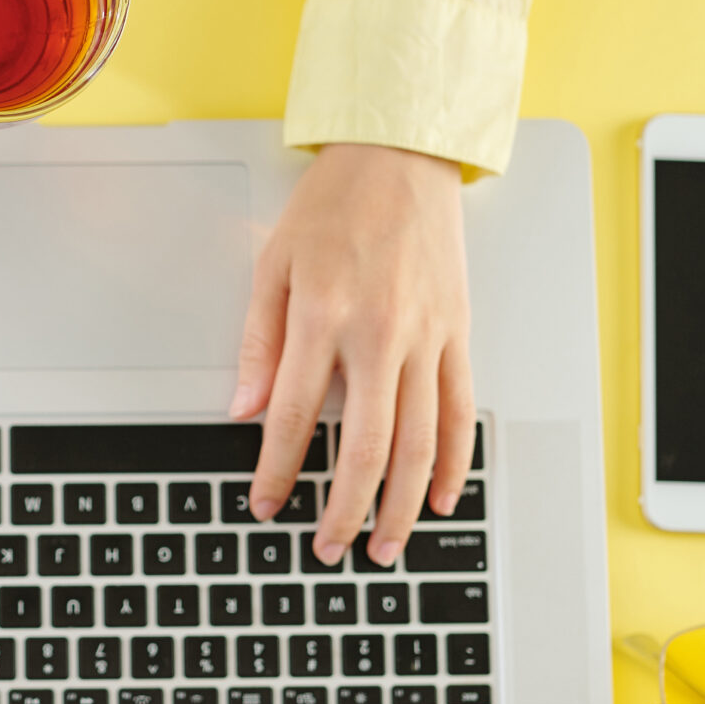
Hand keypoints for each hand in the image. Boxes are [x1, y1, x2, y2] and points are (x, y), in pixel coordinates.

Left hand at [229, 143, 474, 564]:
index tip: (267, 505)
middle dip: (346, 511)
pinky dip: (454, 462)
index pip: (295, 417)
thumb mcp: (273, 263)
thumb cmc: (334, 204)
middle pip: (366, 447)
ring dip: (402, 504)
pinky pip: (460, 411)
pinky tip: (441, 497)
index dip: (278, 472)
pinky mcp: (458, 333)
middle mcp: (380, 333)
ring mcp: (427, 337)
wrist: (401, 155)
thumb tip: (244, 408)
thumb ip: (260, 341)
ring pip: (419, 443)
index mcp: (324, 316)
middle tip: (329, 548)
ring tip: (387, 546)